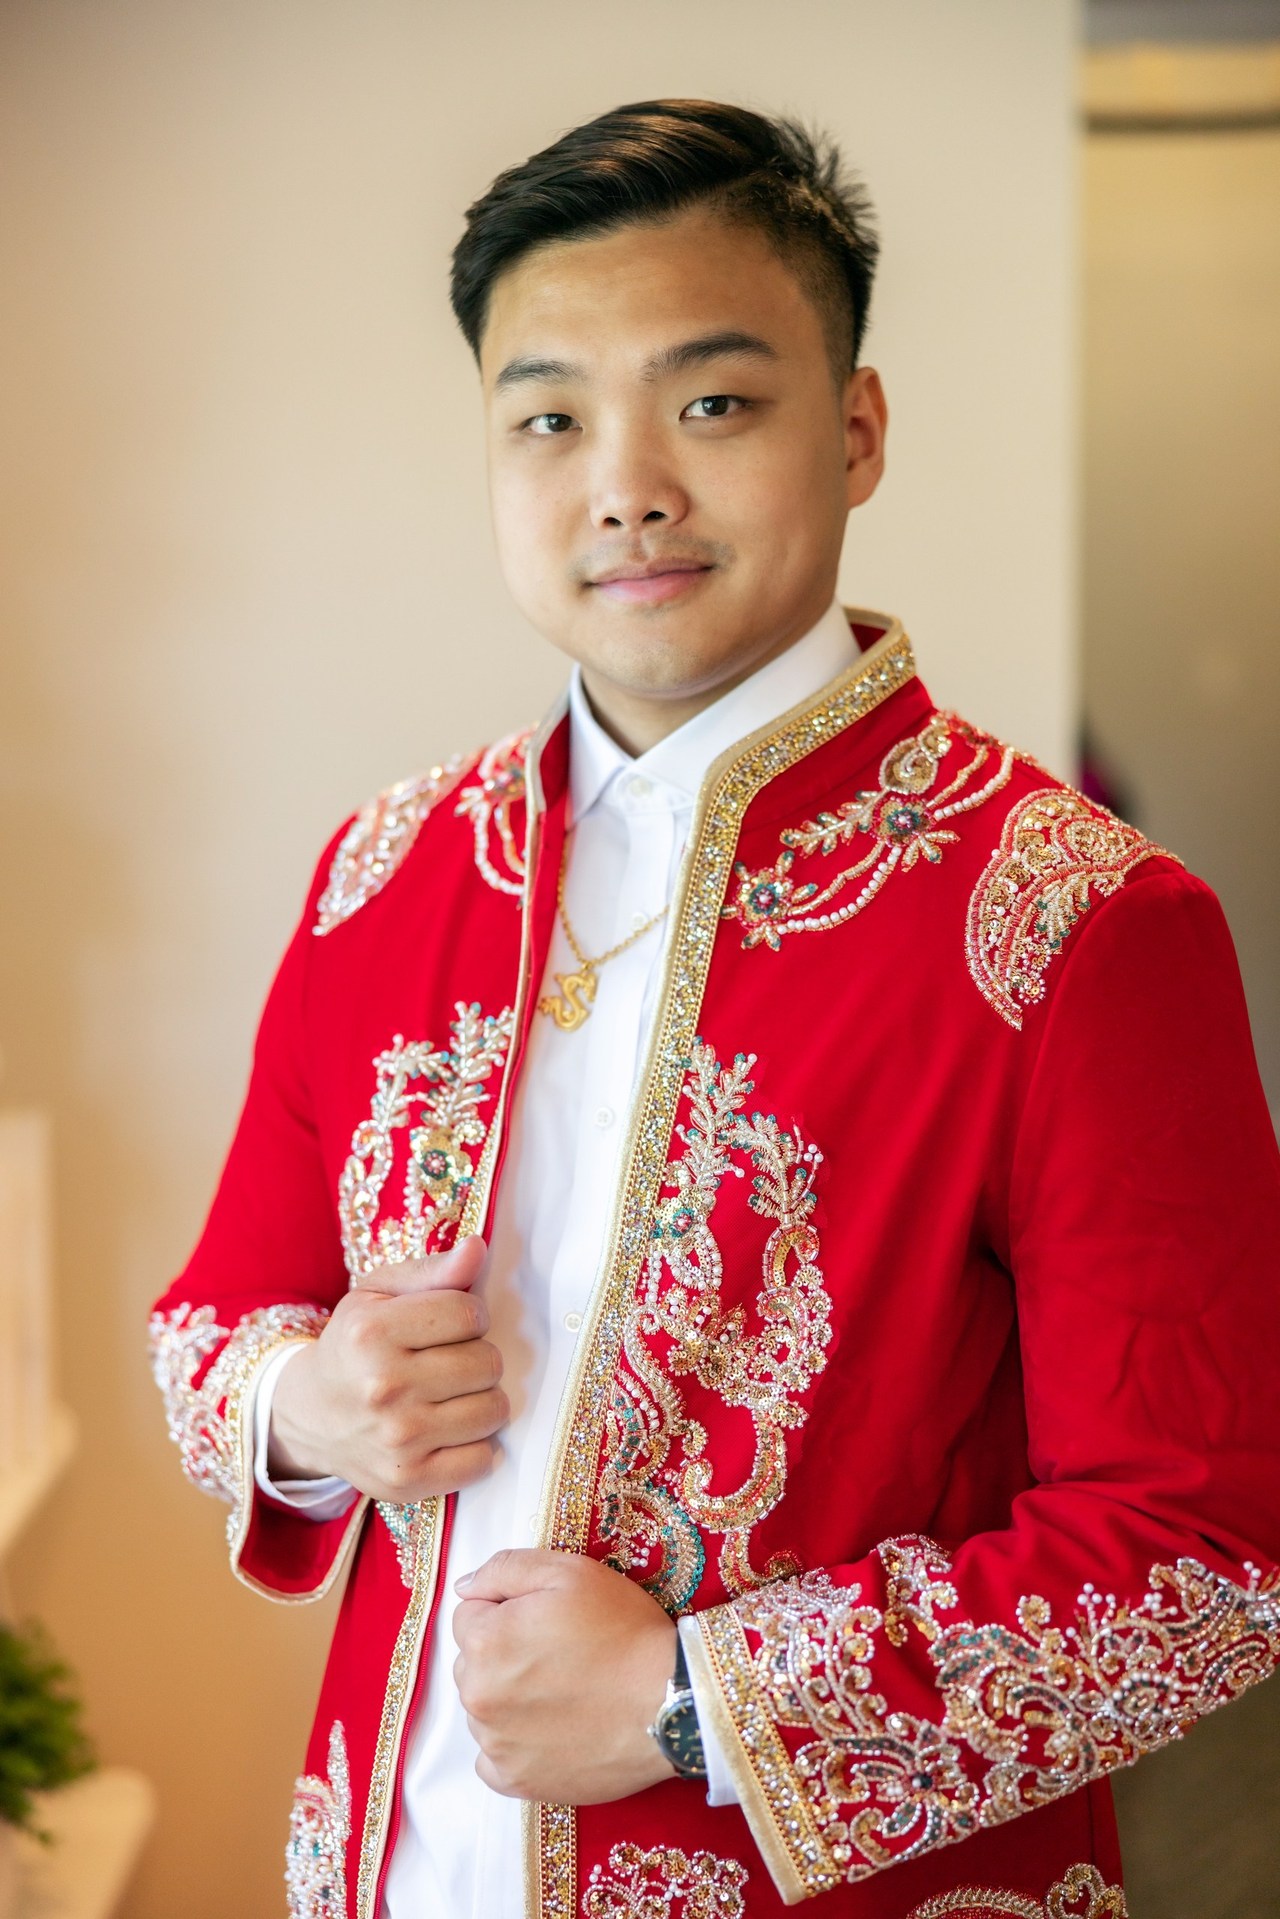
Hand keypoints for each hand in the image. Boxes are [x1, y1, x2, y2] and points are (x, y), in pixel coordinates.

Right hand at [266, 1235, 507, 1500]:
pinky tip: (449, 1430)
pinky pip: (483, 1460)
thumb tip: (479, 1248)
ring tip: (450, 1394)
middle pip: (488, 1362)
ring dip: (481, 1399)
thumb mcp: (379, 1294)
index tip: (447, 1324)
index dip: (468, 1315)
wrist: (310, 1415)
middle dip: (477, 1356)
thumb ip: (432, 1270)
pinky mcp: (408, 1480)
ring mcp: (397, 1439)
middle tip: (447, 1361)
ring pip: (493, 1409)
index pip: (470, 1313)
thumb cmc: (355, 1345)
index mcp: (373, 1333)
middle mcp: (384, 1387)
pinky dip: (476, 1445)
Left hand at [452, 1548, 677, 1803]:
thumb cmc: (623, 1631)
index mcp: (486, 1641)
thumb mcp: (569, 1573)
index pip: (468, 1616)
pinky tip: (550, 1729)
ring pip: (484, 1709)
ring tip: (562, 1690)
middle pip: (472, 1663)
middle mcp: (480, 1696)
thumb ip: (506, 1569)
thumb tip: (465, 1588)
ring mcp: (496, 1745)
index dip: (506, 1610)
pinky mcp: (518, 1782)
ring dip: (508, 1698)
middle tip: (557, 1653)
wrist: (670, 1700)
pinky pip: (493, 1760)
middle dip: (503, 1653)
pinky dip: (513, 1745)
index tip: (544, 1618)